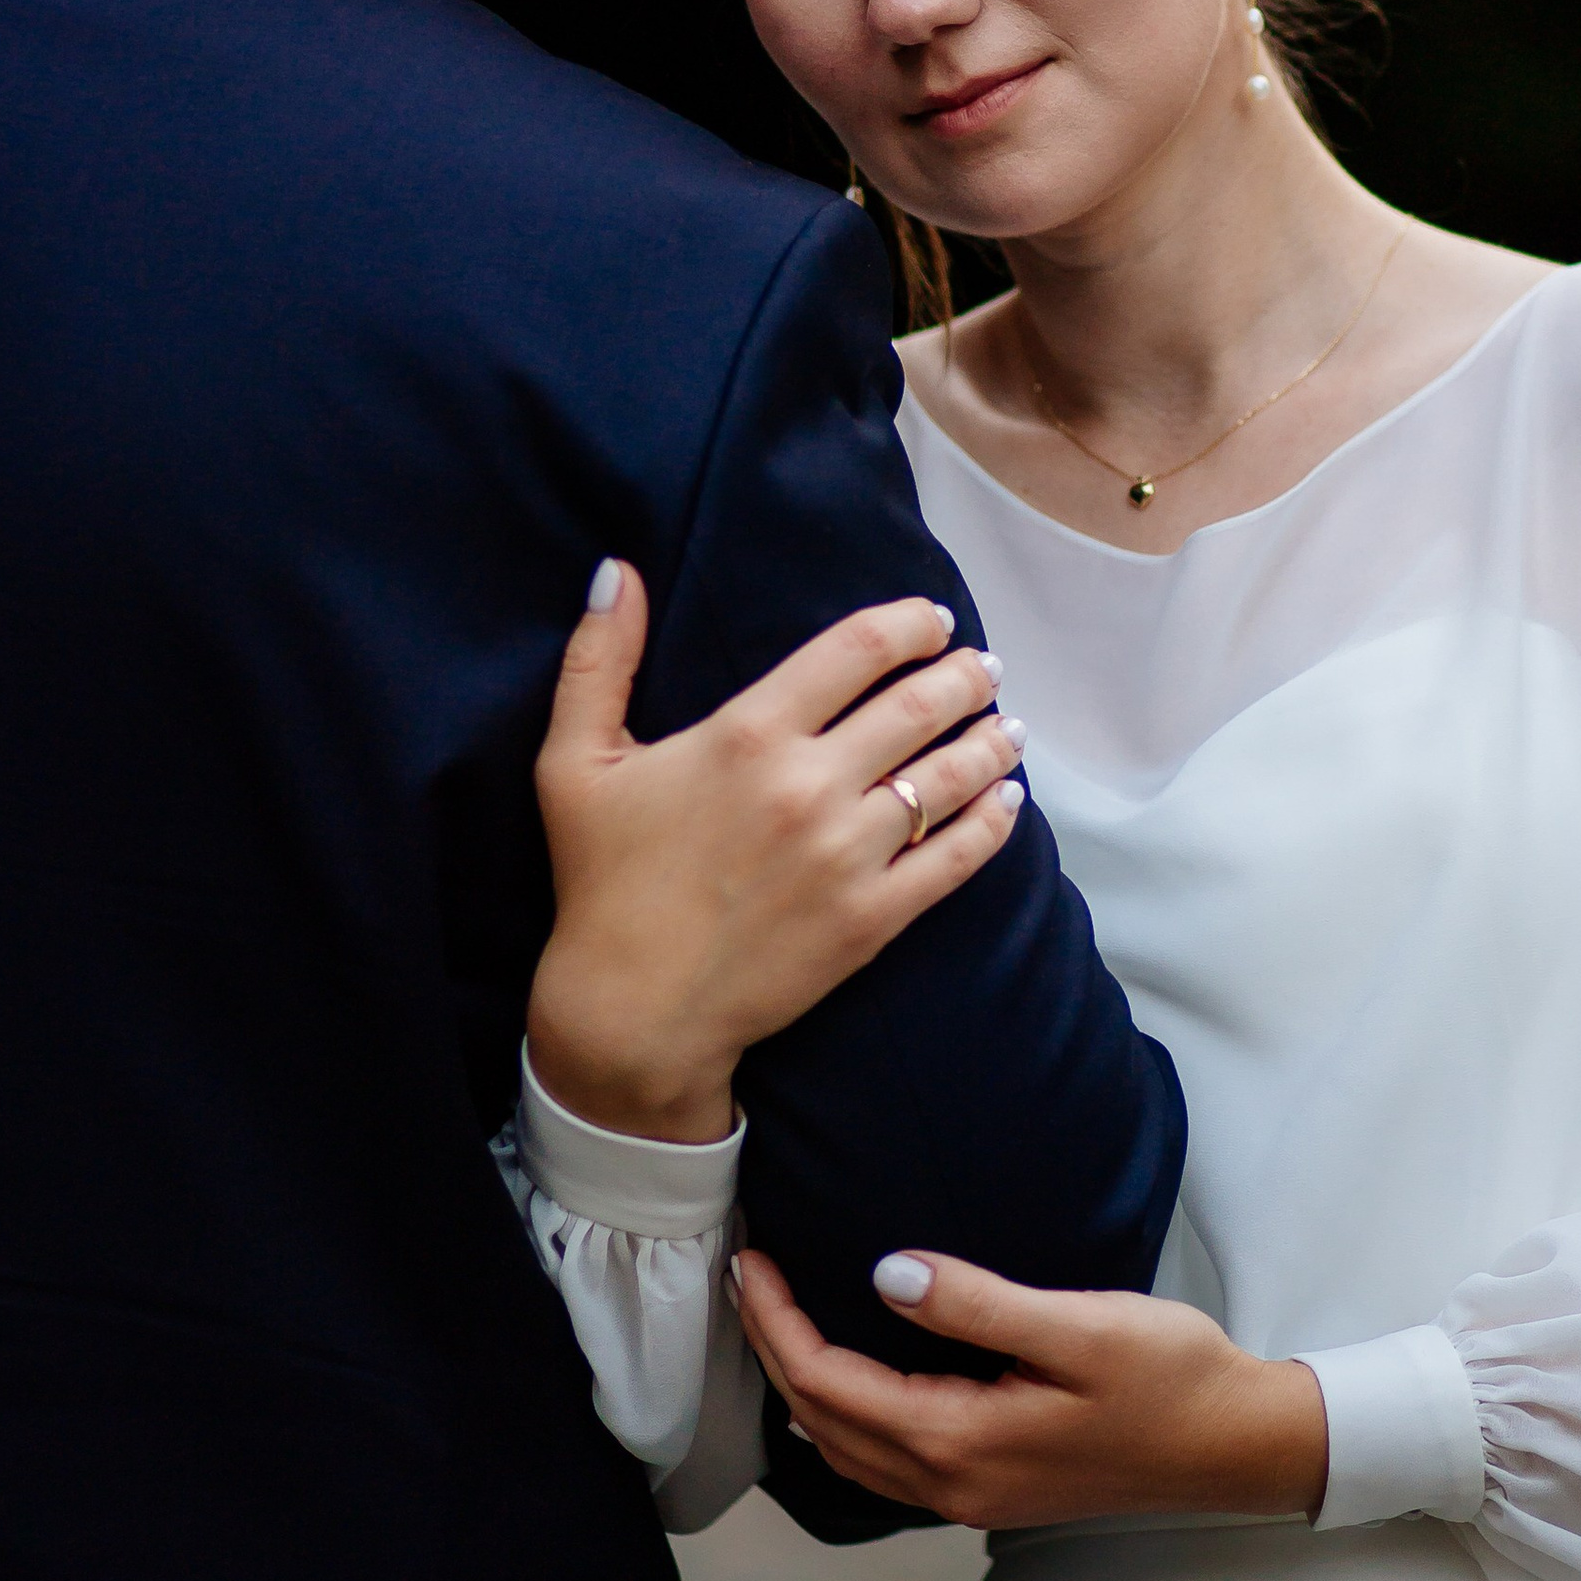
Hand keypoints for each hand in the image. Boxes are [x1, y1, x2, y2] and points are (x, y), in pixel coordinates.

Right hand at [525, 563, 1025, 1142]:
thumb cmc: (602, 881)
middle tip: (984, 668)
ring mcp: (847, 855)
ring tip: (1007, 724)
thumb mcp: (573, 762)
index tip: (933, 621)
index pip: (856, 650)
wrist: (630, 1010)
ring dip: (988, 742)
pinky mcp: (871, 919)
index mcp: (747, 734)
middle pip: (917, 706)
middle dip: (963, 677)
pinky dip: (991, 822)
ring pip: (946, 777)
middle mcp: (808, 785)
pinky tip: (1007, 800)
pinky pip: (954, 859)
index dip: (907, 625)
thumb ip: (598, 659)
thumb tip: (617, 570)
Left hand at [731, 1247, 1329, 1528]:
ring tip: (777, 1321)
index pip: (829, 1384)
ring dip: (800, 1388)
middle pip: (822, 1422)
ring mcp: (970, 1496)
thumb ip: (978, 1304)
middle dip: (773, 1351)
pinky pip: (882, 1463)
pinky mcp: (991, 1488)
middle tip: (745, 1278)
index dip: (777, 1324)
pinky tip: (846, 1380)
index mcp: (961, 1442)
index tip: (751, 1260)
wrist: (1237, 1446)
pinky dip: (842, 1418)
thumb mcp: (1079, 1327)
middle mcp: (952, 1483)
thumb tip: (887, 1275)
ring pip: (846, 1450)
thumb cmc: (1172, 1380)